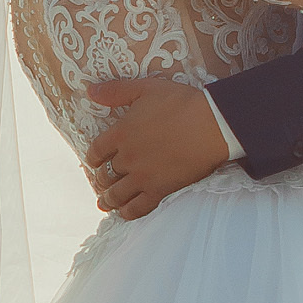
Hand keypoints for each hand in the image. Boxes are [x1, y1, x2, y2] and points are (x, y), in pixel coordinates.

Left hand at [83, 77, 227, 217]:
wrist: (212, 124)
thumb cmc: (182, 103)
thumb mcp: (146, 88)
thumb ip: (116, 91)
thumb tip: (90, 90)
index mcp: (121, 133)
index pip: (96, 151)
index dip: (93, 158)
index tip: (94, 162)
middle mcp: (127, 158)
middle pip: (105, 175)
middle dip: (101, 179)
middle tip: (102, 183)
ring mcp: (142, 176)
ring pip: (117, 194)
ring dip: (108, 200)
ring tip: (106, 203)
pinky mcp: (160, 190)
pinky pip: (138, 208)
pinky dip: (128, 212)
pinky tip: (125, 213)